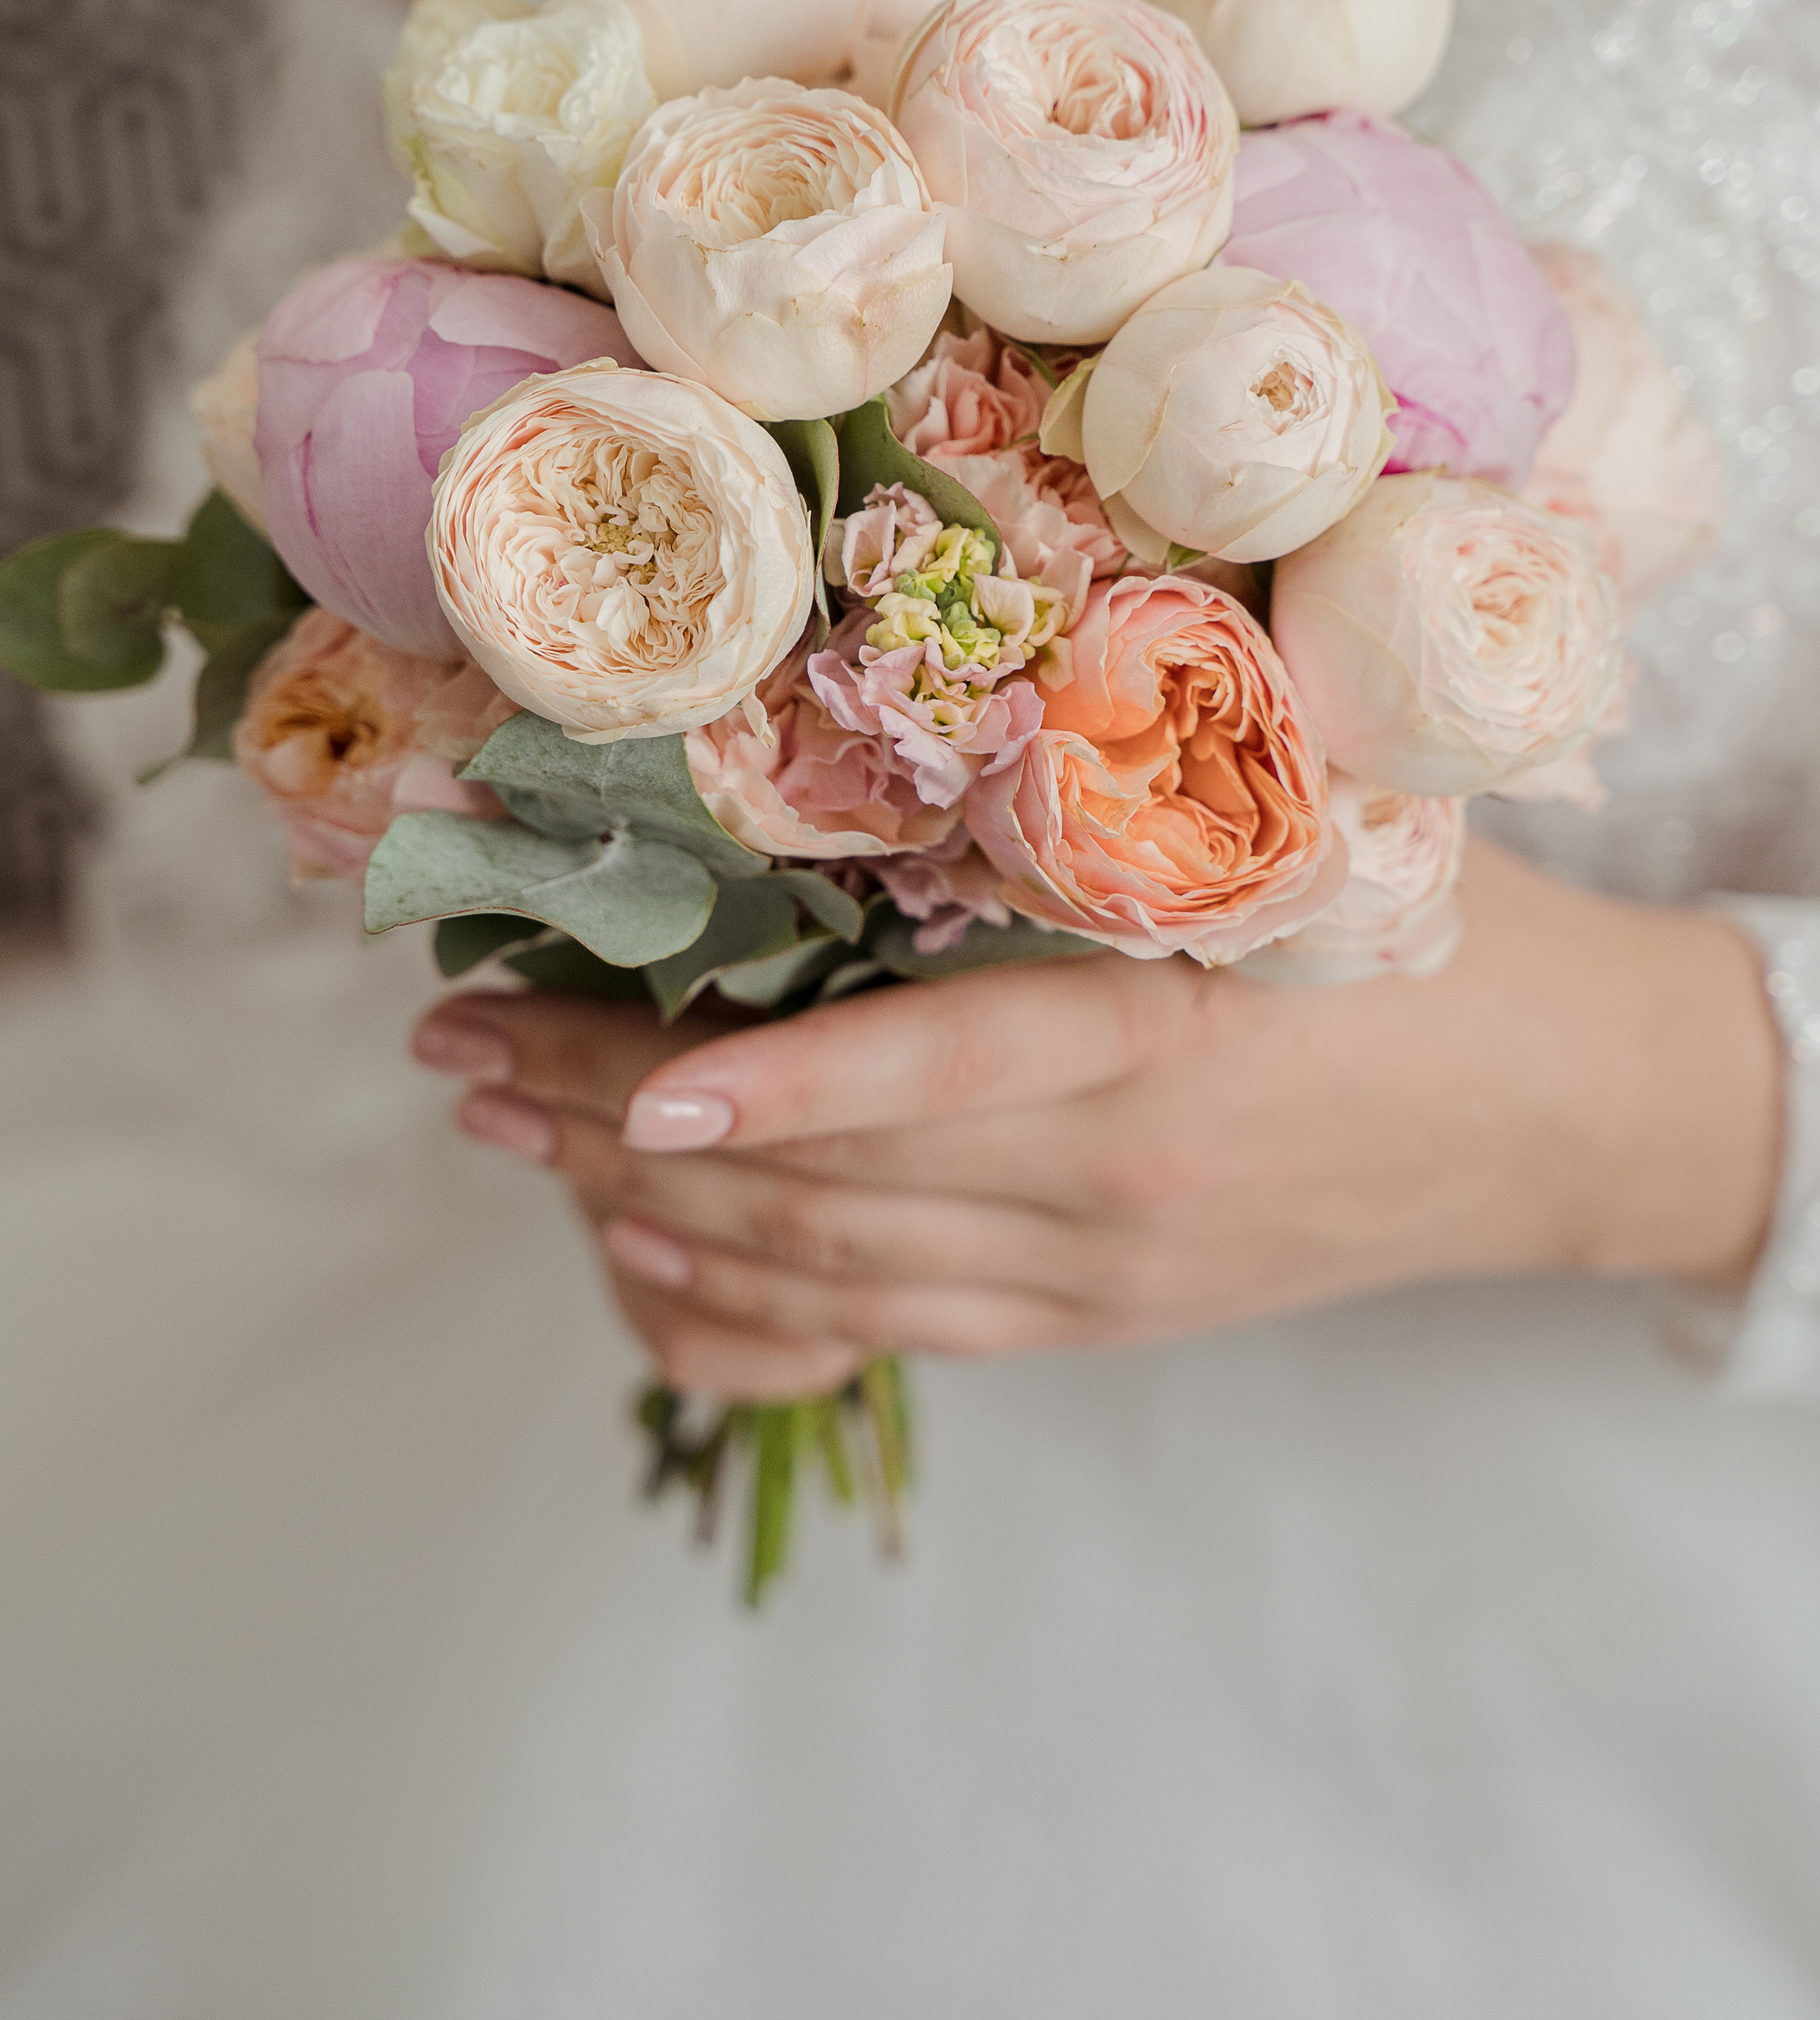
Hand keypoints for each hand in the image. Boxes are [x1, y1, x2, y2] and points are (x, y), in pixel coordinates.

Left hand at [412, 840, 1783, 1398]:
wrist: (1563, 1117)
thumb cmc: (1437, 937)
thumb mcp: (1308, 841)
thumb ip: (1132, 801)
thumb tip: (933, 687)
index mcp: (1175, 1045)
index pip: (941, 1084)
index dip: (777, 1096)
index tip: (619, 1085)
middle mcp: (1118, 1187)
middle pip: (832, 1182)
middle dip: (617, 1122)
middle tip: (457, 1049)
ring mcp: (1099, 1277)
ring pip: (835, 1266)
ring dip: (646, 1210)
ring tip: (497, 1127)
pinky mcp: (1094, 1323)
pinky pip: (891, 1333)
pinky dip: (753, 1298)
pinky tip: (640, 1252)